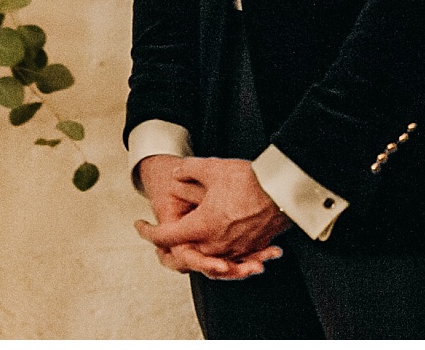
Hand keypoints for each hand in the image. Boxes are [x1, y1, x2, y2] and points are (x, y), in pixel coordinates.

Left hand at [134, 157, 288, 279]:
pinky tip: (221, 237)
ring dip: (197, 249)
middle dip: (172, 243)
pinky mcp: (252, 248)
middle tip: (162, 233)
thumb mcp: (212, 168)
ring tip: (191, 238)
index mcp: (201, 227)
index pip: (165, 236)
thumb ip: (189, 171)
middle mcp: (216, 244)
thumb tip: (177, 173)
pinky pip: (231, 257)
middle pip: (186, 252)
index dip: (147, 232)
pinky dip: (221, 250)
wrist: (285, 190)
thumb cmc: (249, 180)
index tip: (139, 225)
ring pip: (208, 257)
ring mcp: (235, 249)